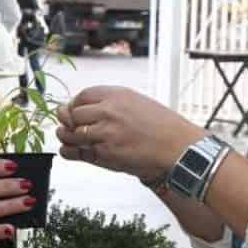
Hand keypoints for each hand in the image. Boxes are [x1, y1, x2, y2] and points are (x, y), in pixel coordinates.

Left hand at [56, 86, 203, 177]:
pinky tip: (70, 151)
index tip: (74, 113)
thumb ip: (111, 104)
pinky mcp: (106, 153)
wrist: (179, 149)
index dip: (74, 105)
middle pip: (73, 114)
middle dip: (69, 122)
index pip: (82, 96)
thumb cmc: (162, 128)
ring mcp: (106, 132)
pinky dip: (70, 152)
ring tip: (69, 140)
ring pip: (72, 133)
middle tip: (70, 128)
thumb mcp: (137, 103)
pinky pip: (78, 152)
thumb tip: (84, 108)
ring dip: (68, 138)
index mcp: (117, 94)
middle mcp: (108, 110)